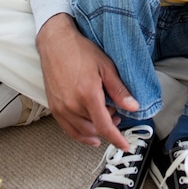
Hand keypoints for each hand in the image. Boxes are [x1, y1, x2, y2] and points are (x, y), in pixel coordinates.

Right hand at [36, 13, 138, 149]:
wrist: (56, 43)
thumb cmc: (80, 50)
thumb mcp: (106, 66)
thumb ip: (119, 89)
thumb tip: (133, 106)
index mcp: (88, 94)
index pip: (104, 126)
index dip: (117, 138)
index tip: (125, 145)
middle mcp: (72, 104)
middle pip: (94, 129)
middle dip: (109, 128)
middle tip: (118, 116)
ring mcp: (61, 107)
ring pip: (81, 131)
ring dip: (96, 130)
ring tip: (106, 117)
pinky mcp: (53, 107)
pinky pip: (67, 129)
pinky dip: (79, 134)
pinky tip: (88, 133)